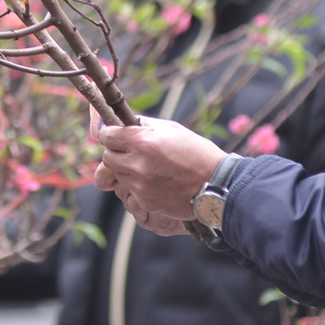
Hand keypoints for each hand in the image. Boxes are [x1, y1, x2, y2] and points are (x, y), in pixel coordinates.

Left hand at [95, 115, 225, 220]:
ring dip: (127, 171)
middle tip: (131, 152)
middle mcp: (137, 164)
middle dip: (116, 153)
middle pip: (107, 158)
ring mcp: (140, 186)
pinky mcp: (145, 202)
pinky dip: (139, 187)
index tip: (116, 136)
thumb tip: (123, 122)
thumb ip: (144, 125)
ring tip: (149, 168)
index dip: (111, 134)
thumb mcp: (171, 129)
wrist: (216, 185)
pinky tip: (157, 182)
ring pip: (119, 176)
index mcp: (142, 141)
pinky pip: (131, 192)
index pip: (107, 136)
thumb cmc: (196, 153)